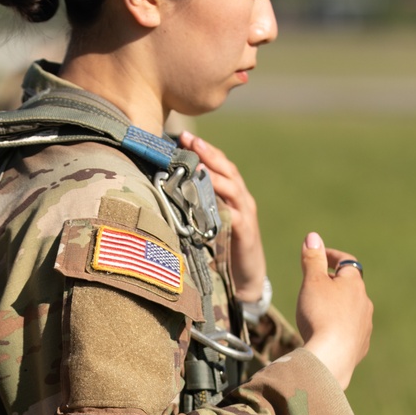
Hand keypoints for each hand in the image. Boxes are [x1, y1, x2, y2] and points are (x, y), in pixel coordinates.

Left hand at [182, 131, 266, 301]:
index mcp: (232, 194)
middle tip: (189, 139)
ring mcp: (245, 214)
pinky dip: (221, 204)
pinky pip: (233, 215)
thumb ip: (197, 205)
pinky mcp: (245, 232)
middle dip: (208, 153)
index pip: (219, 165)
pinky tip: (208, 196)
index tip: (183, 137)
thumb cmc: (225, 248)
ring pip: (232, 187)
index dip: (203, 150)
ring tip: (197, 162)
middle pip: (227, 169)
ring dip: (214, 173)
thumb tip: (168, 191)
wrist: (246, 277)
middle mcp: (241, 200)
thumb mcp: (209, 221)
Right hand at [296, 233, 372, 389]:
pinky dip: (339, 328)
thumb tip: (313, 236)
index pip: (346, 262)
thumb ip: (313, 259)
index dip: (331, 256)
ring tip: (318, 313)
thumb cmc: (320, 314)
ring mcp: (365, 325)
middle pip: (349, 287)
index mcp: (354, 284)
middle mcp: (364, 303)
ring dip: (337, 307)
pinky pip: (350, 332)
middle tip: (314, 286)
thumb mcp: (312, 282)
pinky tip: (327, 335)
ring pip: (351, 310)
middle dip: (333, 284)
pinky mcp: (361, 346)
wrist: (331, 357)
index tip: (317, 257)